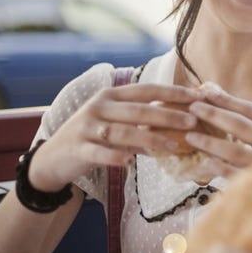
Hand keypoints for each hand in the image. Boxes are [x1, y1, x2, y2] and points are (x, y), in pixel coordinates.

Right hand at [28, 82, 200, 191]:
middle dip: (168, 115)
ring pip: (123, 132)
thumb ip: (143, 122)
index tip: (196, 97)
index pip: (147, 90)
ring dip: (150, 139)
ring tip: (173, 147)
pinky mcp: (78, 148)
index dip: (172, 92)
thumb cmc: (95, 137)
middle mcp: (99, 106)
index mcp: (112, 95)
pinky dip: (115, 156)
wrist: (54, 157)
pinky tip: (130, 162)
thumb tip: (181, 124)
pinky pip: (99, 152)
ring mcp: (87, 126)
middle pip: (138, 110)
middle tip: (193, 121)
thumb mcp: (117, 123)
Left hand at [183, 83, 251, 177]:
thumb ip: (245, 119)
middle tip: (193, 108)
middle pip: (243, 127)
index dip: (228, 101)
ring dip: (211, 142)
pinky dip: (221, 168)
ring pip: (236, 151)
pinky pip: (236, 177)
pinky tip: (206, 162)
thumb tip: (214, 91)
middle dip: (215, 115)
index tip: (205, 93)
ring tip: (191, 136)